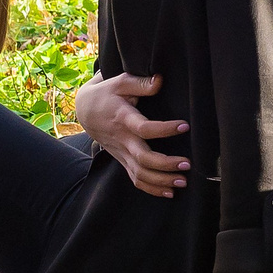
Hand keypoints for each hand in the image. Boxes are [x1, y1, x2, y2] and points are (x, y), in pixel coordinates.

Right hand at [75, 71, 189, 197]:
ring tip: (182, 181)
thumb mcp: (120, 82)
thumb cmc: (107, 94)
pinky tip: (169, 192)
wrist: (85, 111)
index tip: (184, 126)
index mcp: (124, 119)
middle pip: (143, 158)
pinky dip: (151, 188)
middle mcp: (123, 140)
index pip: (144, 128)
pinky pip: (135, 179)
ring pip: (140, 174)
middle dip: (166, 165)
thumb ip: (140, 83)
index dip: (164, 129)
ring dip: (161, 181)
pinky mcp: (122, 160)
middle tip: (187, 164)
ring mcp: (122, 153)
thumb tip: (160, 80)